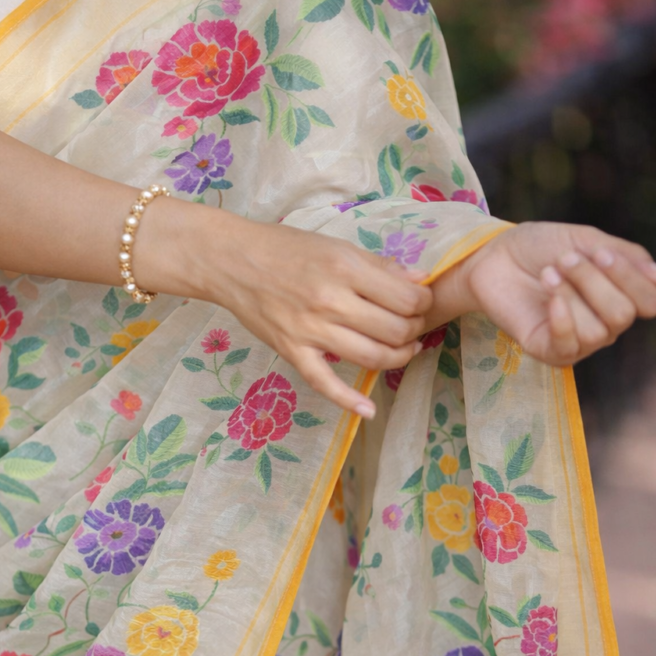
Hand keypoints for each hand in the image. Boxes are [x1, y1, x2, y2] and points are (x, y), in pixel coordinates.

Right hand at [137, 198, 432, 417]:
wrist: (233, 261)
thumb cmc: (286, 248)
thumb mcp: (336, 245)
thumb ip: (378, 265)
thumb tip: (419, 281)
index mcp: (345, 269)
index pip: (405, 299)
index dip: (423, 304)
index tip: (420, 303)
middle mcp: (331, 301)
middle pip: (394, 330)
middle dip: (413, 331)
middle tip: (412, 326)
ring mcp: (310, 331)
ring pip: (371, 357)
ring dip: (398, 358)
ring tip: (404, 350)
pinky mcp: (292, 351)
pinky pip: (324, 382)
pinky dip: (348, 400)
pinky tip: (368, 410)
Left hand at [459, 222, 655, 365]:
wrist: (491, 256)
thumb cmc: (538, 247)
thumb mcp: (584, 241)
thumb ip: (625, 257)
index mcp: (619, 295)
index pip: (650, 302)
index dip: (630, 277)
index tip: (600, 252)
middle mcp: (604, 323)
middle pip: (624, 315)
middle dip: (594, 282)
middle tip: (564, 260)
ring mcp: (577, 340)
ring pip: (598, 331)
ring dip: (571, 295)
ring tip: (547, 274)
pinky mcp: (548, 350)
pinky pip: (570, 347)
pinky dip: (563, 320)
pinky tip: (549, 298)